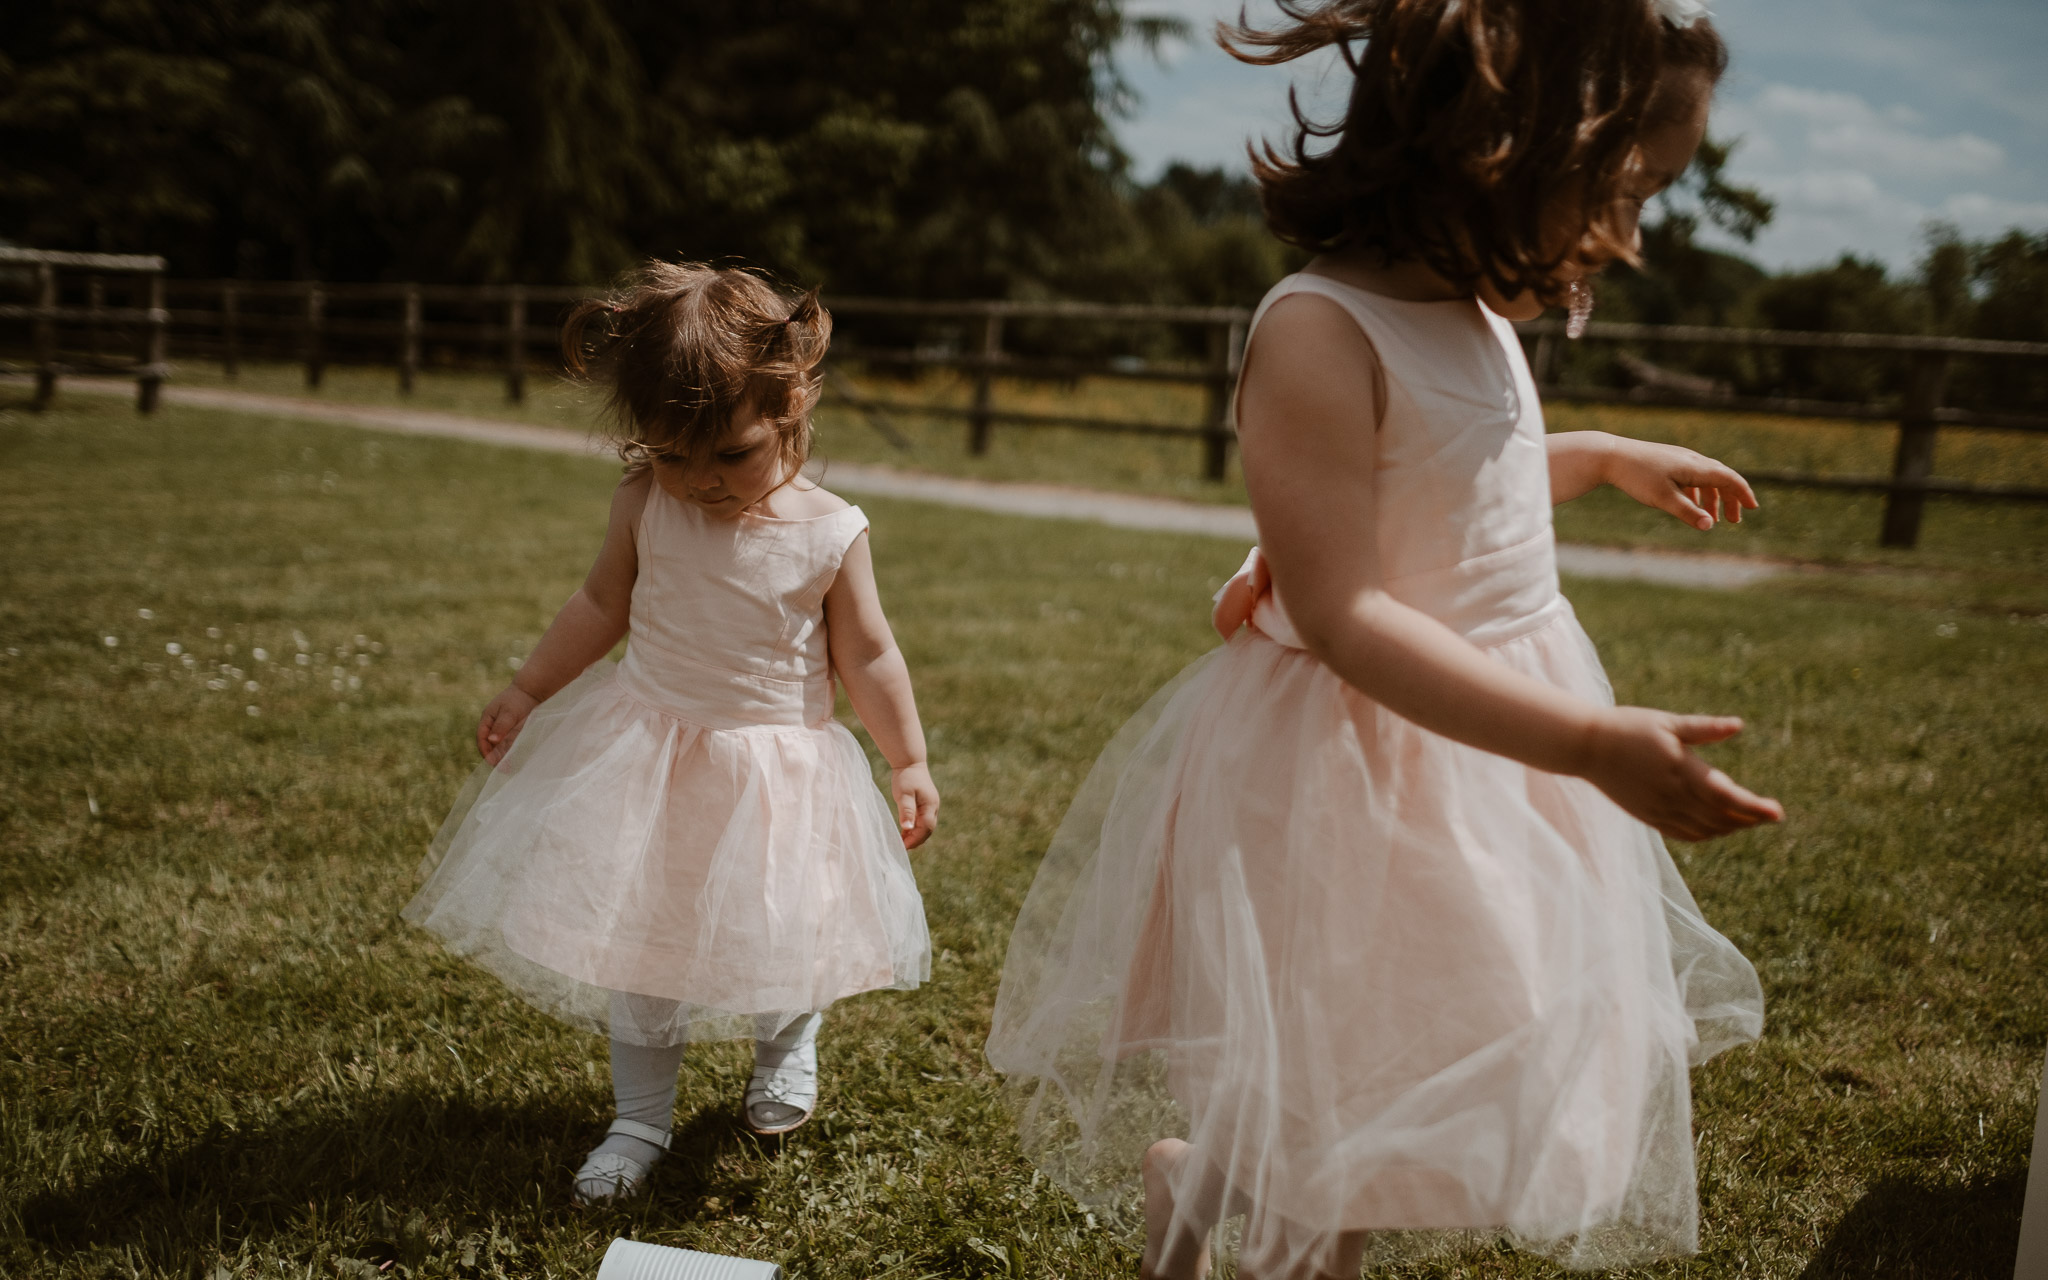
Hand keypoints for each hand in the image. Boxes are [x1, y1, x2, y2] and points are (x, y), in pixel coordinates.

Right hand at [476, 685, 540, 764]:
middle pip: (490, 745)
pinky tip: (515, 760)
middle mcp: (493, 726)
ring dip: (502, 757)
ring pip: (500, 747)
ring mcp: (503, 729)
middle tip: (502, 769)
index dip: (485, 750)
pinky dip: (510, 753)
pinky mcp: (513, 732)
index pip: (482, 738)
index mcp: (487, 719)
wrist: (533, 692)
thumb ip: (501, 727)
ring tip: (508, 769)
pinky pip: (509, 745)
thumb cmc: (518, 700)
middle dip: (494, 757)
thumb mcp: (509, 713)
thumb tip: (491, 740)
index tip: (492, 761)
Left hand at [891, 763, 939, 849]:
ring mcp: (931, 806)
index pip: (926, 829)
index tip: (903, 846)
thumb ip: (906, 811)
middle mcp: (933, 807)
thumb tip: (907, 828)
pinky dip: (916, 828)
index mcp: (930, 806)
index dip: (915, 839)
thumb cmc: (905, 778)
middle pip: (928, 830)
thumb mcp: (903, 794)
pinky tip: (905, 831)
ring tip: (902, 841)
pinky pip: (924, 820)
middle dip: (916, 840)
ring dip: (916, 835)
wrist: (910, 763)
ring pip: (926, 826)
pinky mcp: (927, 804)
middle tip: (902, 847)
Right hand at [1579, 706, 1782, 841]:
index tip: (1778, 813)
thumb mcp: (1667, 722)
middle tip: (1771, 814)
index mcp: (1682, 770)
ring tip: (1748, 820)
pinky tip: (1716, 828)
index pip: (1728, 797)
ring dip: (1730, 827)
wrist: (1586, 747)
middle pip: (1721, 817)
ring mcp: (1660, 810)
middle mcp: (1673, 795)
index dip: (1755, 807)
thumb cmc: (1629, 727)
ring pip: (1705, 829)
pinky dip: (1706, 834)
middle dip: (1750, 819)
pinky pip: (1684, 834)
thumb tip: (1738, 725)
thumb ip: (1704, 728)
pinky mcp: (1649, 816)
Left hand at [1605, 438, 1758, 530]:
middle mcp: (1692, 460)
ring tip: (1712, 519)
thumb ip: (1687, 513)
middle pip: (1721, 478)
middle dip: (1730, 499)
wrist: (1610, 455)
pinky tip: (1691, 504)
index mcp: (1696, 467)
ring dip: (1712, 498)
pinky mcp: (1668, 460)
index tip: (1752, 508)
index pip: (1729, 479)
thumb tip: (1709, 526)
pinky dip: (1697, 492)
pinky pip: (1691, 476)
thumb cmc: (1637, 477)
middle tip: (1734, 520)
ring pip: (1705, 478)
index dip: (1743, 494)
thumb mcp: (1663, 499)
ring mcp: (1679, 458)